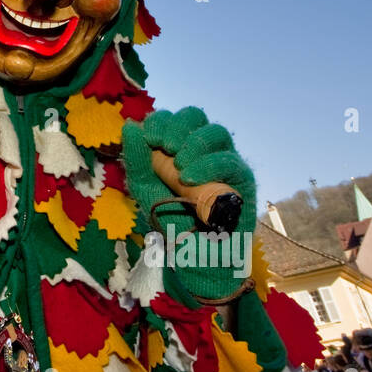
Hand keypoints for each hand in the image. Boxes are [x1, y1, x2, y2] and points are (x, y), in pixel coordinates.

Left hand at [122, 106, 256, 302]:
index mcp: (181, 146)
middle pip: (196, 115)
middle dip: (176, 125)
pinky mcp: (242, 180)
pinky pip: (230, 161)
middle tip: (164, 146)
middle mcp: (205, 149)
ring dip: (193, 143)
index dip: (160, 120)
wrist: (194, 255)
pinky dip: (207, 165)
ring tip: (178, 166)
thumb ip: (136, 158)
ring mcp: (225, 161)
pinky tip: (188, 178)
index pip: (173, 118)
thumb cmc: (171, 219)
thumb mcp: (144, 188)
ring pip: (216, 132)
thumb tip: (129, 124)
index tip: (148, 137)